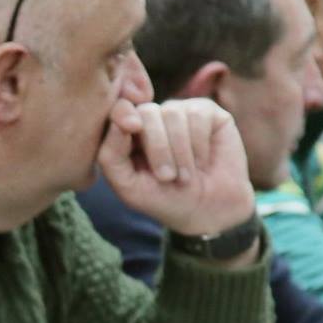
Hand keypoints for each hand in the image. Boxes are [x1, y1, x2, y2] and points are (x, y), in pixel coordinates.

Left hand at [97, 98, 257, 242]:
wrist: (210, 212)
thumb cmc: (165, 201)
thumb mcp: (129, 187)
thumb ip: (111, 156)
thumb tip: (119, 121)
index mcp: (128, 133)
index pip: (118, 110)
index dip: (122, 114)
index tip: (132, 127)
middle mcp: (153, 118)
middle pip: (146, 112)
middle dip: (157, 147)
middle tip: (167, 177)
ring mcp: (180, 112)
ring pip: (172, 113)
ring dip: (179, 151)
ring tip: (185, 177)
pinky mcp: (206, 111)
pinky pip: (197, 114)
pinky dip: (199, 144)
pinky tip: (202, 161)